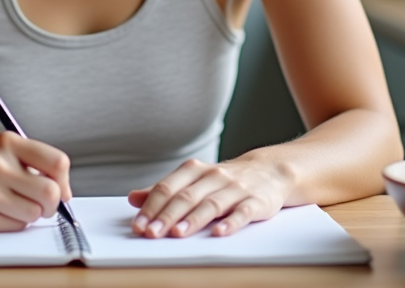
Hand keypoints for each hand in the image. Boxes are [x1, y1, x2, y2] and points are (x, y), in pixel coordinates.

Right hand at [0, 132, 71, 231]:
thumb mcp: (3, 151)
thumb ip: (35, 163)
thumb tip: (65, 192)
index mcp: (7, 142)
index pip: (58, 162)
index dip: (64, 181)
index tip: (60, 189)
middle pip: (50, 193)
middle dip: (52, 204)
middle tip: (42, 204)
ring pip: (34, 213)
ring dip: (29, 214)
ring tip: (12, 205)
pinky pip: (15, 227)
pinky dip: (13, 223)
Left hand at [127, 158, 286, 237]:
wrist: (270, 171)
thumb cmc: (225, 180)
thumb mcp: (194, 180)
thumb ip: (165, 190)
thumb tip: (133, 199)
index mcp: (194, 170)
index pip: (168, 187)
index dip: (151, 206)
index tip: (138, 224)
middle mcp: (214, 177)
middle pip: (186, 197)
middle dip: (166, 216)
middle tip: (151, 233)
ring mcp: (236, 188)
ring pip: (211, 204)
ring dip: (192, 220)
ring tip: (177, 234)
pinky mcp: (257, 201)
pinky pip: (243, 212)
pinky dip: (231, 222)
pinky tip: (219, 233)